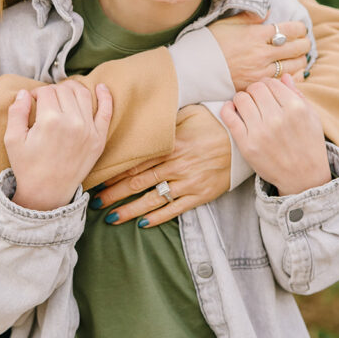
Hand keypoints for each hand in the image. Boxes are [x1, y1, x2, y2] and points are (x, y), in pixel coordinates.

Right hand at [5, 82, 112, 210]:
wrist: (47, 194)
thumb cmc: (27, 167)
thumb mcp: (13, 139)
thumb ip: (16, 111)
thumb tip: (25, 92)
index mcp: (50, 121)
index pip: (46, 91)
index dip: (37, 93)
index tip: (33, 101)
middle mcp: (73, 122)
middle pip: (64, 90)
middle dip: (53, 91)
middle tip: (46, 101)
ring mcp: (89, 130)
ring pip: (83, 94)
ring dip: (72, 89)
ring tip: (63, 94)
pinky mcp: (99, 139)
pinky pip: (106, 111)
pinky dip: (106, 96)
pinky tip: (100, 87)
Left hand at [91, 105, 230, 226]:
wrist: (242, 142)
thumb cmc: (213, 124)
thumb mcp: (188, 113)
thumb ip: (165, 121)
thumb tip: (141, 118)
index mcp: (170, 146)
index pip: (136, 162)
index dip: (115, 172)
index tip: (98, 179)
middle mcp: (176, 166)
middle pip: (138, 183)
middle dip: (114, 194)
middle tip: (96, 201)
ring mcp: (188, 183)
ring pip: (153, 200)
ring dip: (130, 210)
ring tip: (111, 217)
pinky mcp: (199, 196)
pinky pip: (174, 210)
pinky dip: (157, 218)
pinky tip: (142, 224)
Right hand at [208, 14, 309, 89]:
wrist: (194, 68)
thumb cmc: (209, 43)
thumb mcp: (228, 23)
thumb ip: (250, 17)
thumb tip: (268, 12)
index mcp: (256, 34)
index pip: (291, 29)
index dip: (300, 28)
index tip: (299, 29)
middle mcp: (262, 53)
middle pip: (298, 47)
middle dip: (304, 43)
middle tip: (303, 42)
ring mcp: (261, 71)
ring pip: (296, 65)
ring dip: (301, 60)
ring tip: (298, 57)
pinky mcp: (257, 85)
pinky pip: (284, 81)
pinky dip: (292, 76)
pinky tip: (290, 72)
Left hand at [220, 74, 331, 194]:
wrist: (303, 178)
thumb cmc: (309, 145)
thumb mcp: (312, 117)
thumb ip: (297, 94)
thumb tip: (284, 76)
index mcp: (296, 108)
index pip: (272, 83)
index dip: (268, 85)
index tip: (268, 92)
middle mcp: (277, 118)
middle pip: (255, 88)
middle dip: (255, 91)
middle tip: (257, 99)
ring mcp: (261, 132)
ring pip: (241, 98)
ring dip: (242, 99)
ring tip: (247, 106)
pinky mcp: (246, 145)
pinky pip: (229, 116)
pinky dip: (228, 109)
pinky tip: (233, 110)